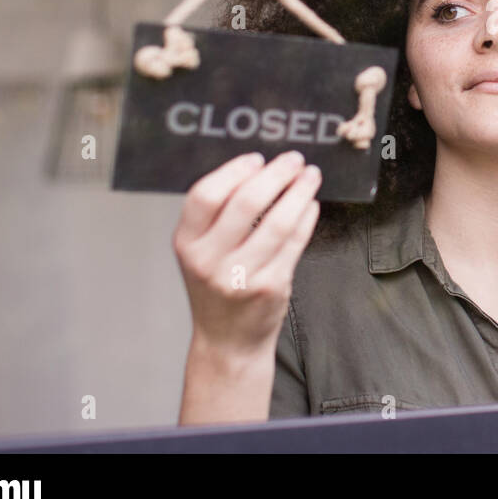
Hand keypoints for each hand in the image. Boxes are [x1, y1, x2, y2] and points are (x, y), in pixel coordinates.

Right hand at [173, 150, 320, 361]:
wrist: (228, 340)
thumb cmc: (218, 287)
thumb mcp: (202, 251)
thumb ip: (218, 216)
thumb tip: (257, 168)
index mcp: (187, 243)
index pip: (205, 195)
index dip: (234, 171)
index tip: (257, 158)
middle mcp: (209, 260)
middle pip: (245, 202)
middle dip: (276, 174)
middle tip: (293, 160)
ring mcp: (240, 276)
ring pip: (277, 221)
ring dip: (299, 192)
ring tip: (310, 177)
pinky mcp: (270, 286)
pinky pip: (294, 242)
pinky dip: (306, 218)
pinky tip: (311, 205)